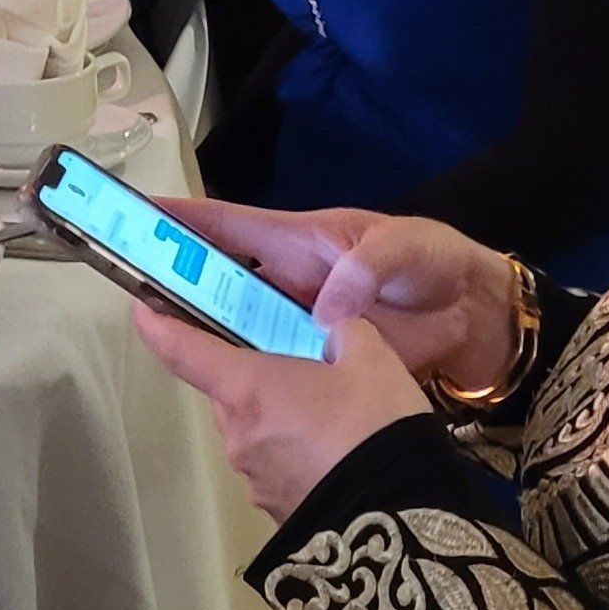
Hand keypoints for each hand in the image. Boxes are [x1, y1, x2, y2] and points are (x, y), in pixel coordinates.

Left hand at [133, 307, 429, 523]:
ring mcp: (254, 478)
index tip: (143, 310)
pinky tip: (341, 451)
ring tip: (338, 413)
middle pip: (230, 392)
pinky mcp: (276, 510)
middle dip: (257, 374)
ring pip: (256, 430)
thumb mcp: (371, 358)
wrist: (397, 520)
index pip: (183, 351)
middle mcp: (237, 434)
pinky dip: (297, 452)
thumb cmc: (373, 425)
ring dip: (281, 416)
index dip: (160, 327)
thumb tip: (335, 336)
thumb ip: (344, 333)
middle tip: (301, 360)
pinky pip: (278, 465)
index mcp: (247, 388)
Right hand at [152, 197, 521, 391]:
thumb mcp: (409, 247)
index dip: (184, 220)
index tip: (135, 215)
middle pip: (219, 280)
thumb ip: (369, 264)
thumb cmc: (439, 263)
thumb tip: (328, 306)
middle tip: (130, 290)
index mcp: (302, 241)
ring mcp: (298, 324)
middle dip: (174, 282)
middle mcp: (289, 281)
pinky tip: (219, 394)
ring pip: (236, 329)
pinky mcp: (315, 364)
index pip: (231, 225)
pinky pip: (269, 370)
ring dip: (204, 335)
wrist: (477, 321)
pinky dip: (244, 379)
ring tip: (159, 343)